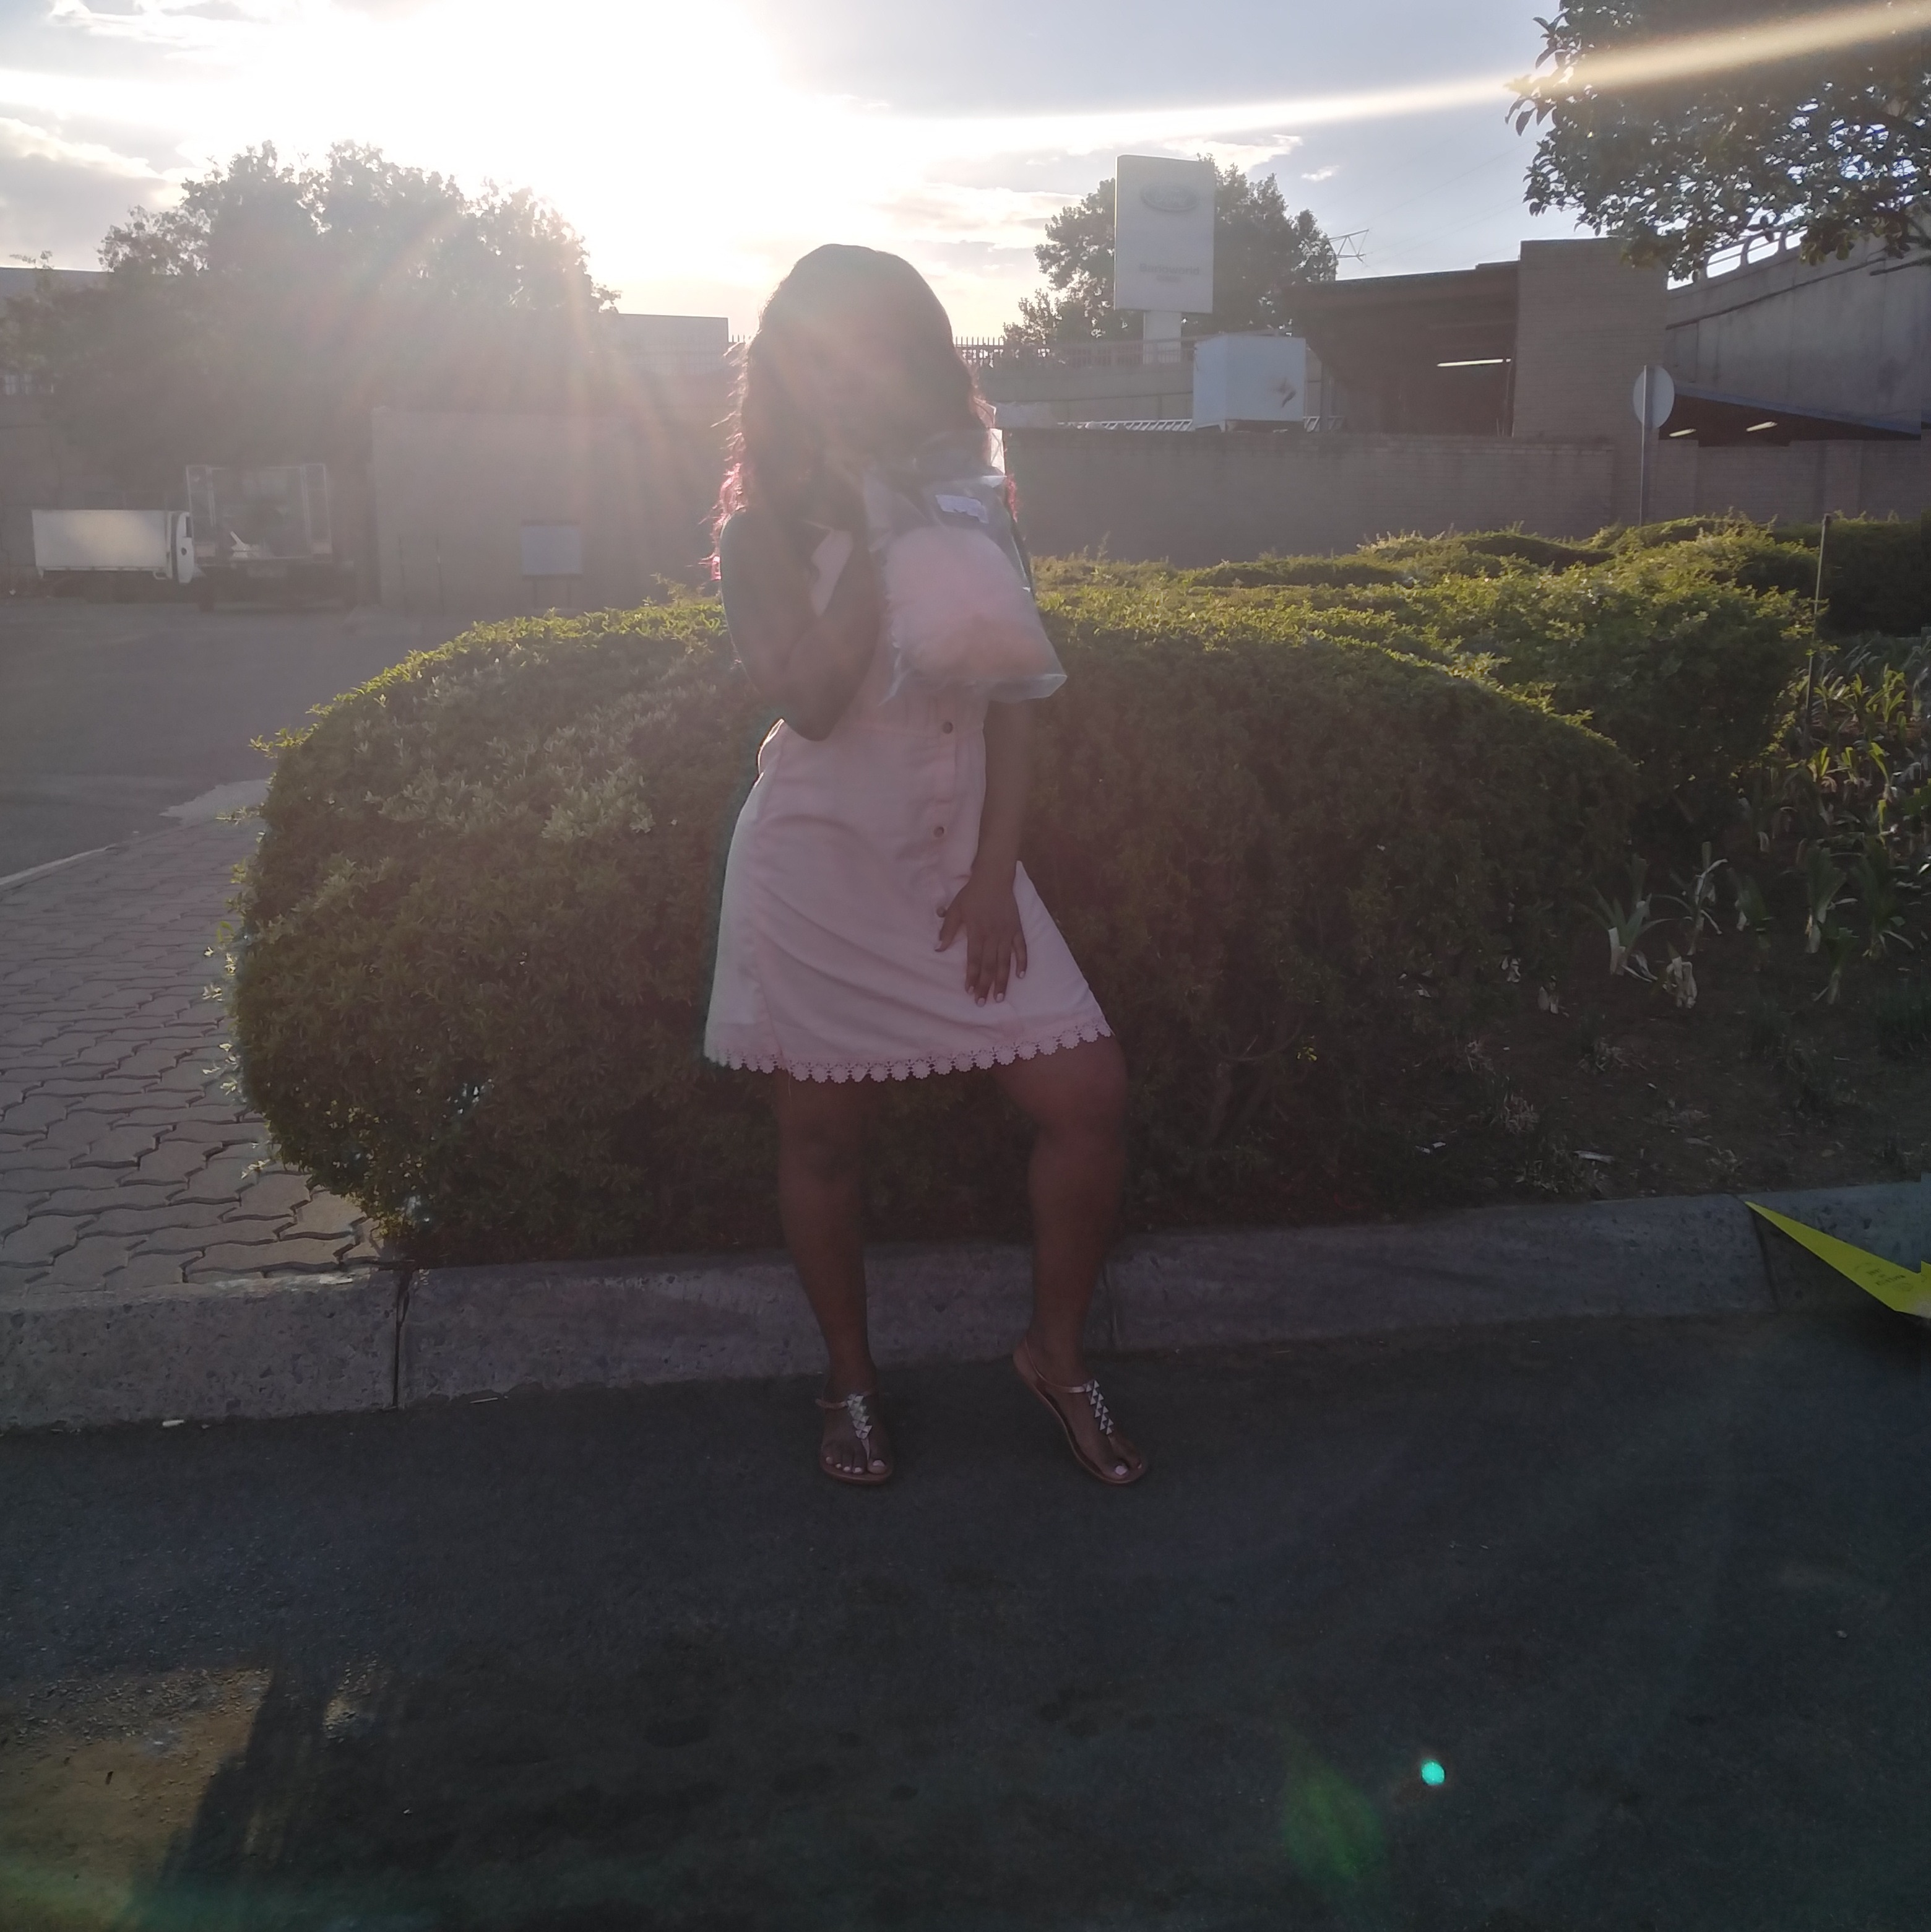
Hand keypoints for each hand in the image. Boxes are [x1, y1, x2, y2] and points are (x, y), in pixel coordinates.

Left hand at [937, 866, 1028, 1004]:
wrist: (995, 877)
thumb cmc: (972, 894)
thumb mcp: (955, 909)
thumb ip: (947, 930)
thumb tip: (938, 949)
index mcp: (977, 931)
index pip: (974, 960)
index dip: (973, 977)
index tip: (970, 991)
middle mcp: (993, 935)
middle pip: (990, 965)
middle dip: (986, 985)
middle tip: (983, 1003)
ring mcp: (1007, 933)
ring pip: (1005, 961)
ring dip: (1002, 980)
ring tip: (1000, 997)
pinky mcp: (1017, 929)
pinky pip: (1021, 949)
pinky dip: (1022, 963)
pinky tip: (1020, 976)